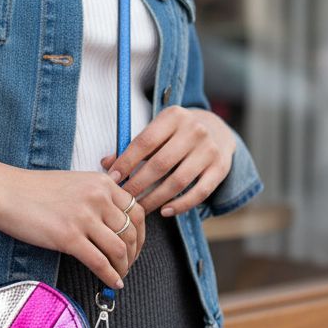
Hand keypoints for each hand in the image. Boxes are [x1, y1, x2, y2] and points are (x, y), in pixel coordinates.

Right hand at [0, 165, 145, 291]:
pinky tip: (112, 282)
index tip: (136, 246)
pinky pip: (100, 262)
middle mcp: (98, 198)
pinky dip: (110, 276)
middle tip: (127, 264)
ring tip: (119, 274)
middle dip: (133, 254)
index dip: (140, 235)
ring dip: (123, 266)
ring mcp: (84, 217)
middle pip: (131, 233)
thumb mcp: (74, 183)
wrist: (3, 191)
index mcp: (102, 183)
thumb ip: (97, 196)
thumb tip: (115, 222)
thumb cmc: (32, 189)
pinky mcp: (68, 237)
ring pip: (119, 249)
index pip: (136, 212)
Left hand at [99, 107, 235, 216]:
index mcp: (174, 116)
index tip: (112, 179)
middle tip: (124, 199)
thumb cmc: (176, 134)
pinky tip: (164, 211)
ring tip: (140, 208)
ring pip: (178, 181)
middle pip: (160, 164)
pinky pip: (199, 193)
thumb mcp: (157, 132)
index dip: (126, 162)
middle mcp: (195, 130)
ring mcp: (210, 149)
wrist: (217, 129)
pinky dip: (181, 205)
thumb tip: (106, 164)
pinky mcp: (221, 168)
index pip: (144, 142)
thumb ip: (133, 147)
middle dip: (138, 184)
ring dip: (155, 199)